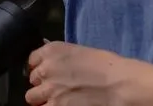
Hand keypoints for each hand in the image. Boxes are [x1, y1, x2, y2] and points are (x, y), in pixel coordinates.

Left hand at [27, 42, 152, 105]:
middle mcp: (45, 69)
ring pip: (32, 98)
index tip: (47, 74)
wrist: (120, 85)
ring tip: (57, 101)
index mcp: (52, 51)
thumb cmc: (108, 67)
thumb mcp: (80, 53)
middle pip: (32, 80)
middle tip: (55, 89)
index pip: (32, 60)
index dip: (40, 68)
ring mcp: (48, 90)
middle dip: (42, 85)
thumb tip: (52, 65)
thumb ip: (60, 59)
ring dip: (43, 99)